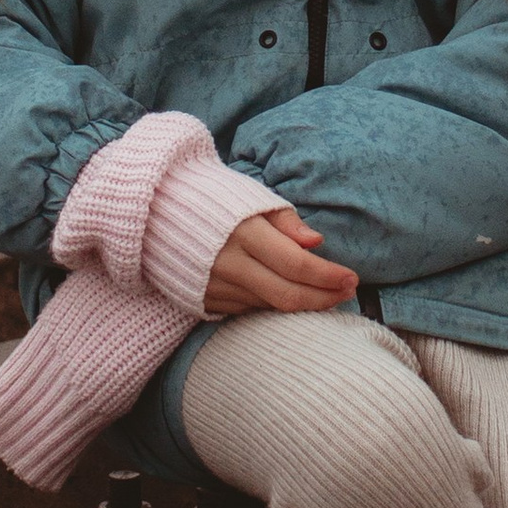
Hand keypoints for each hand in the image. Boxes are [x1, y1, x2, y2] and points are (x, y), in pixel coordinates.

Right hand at [203, 207, 358, 317]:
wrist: (156, 208)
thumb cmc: (214, 197)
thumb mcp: (252, 197)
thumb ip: (286, 221)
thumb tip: (317, 242)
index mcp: (244, 232)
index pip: (296, 264)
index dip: (328, 275)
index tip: (351, 278)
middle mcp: (228, 264)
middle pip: (287, 295)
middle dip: (324, 298)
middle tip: (347, 292)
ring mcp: (214, 287)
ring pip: (270, 307)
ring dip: (303, 305)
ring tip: (328, 295)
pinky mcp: (204, 300)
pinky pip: (249, 310)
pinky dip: (274, 306)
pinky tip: (291, 296)